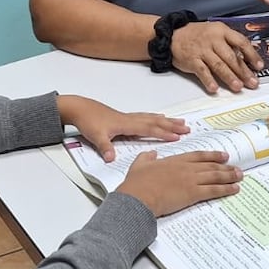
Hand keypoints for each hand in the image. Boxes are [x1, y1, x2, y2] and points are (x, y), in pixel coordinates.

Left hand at [57, 95, 188, 161]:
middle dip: (172, 126)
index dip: (164, 133)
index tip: (178, 137)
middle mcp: (131, 119)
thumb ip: (105, 147)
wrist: (80, 108)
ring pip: (153, 118)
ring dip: (167, 121)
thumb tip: (111, 159)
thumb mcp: (96, 136)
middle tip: (188, 128)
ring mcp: (129, 117)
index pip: (149, 129)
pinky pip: (146, 117)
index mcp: (126, 124)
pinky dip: (156, 118)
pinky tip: (159, 118)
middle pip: (156, 122)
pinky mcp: (125, 118)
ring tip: (180, 122)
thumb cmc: (89, 121)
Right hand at [117, 151, 241, 216]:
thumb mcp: (139, 165)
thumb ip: (146, 157)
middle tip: (236, 167)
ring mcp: (190, 180)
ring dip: (229, 176)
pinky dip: (226, 189)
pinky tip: (234, 189)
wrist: (139, 197)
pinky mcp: (193, 193)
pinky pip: (213, 190)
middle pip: (210, 166)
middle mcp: (186, 168)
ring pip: (215, 176)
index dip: (212, 155)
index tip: (223, 156)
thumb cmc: (137, 183)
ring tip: (240, 176)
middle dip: (225, 167)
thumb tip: (150, 153)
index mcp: (174, 161)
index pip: (198, 156)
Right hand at [171, 22, 262, 93]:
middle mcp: (213, 39)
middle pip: (231, 57)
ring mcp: (202, 50)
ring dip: (229, 77)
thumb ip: (230, 44)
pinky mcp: (191, 60)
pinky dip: (208, 80)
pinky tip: (214, 89)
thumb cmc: (198, 35)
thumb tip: (246, 60)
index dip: (252, 55)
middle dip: (243, 71)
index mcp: (222, 31)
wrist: (172, 35)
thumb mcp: (216, 32)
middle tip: (252, 83)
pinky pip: (202, 71)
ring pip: (218, 65)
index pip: (241, 42)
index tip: (259, 66)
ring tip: (238, 87)